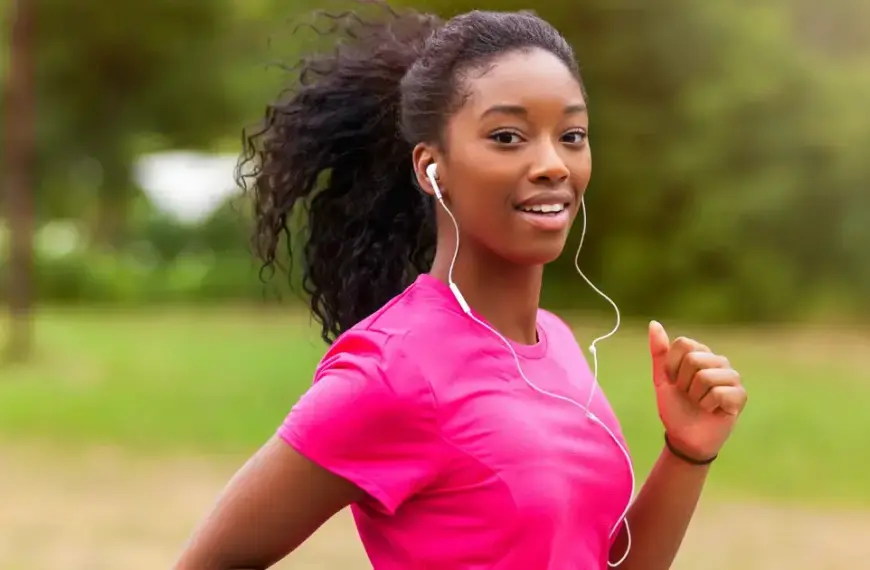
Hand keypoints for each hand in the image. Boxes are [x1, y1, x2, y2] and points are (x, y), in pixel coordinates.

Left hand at [648, 320, 747, 460]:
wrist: (684, 437)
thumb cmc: (674, 407)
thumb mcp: (661, 378)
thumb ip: (659, 351)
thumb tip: (654, 323)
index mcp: (701, 353)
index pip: (683, 344)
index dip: (672, 366)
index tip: (674, 382)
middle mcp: (719, 361)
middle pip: (693, 359)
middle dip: (683, 383)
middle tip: (688, 395)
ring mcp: (732, 377)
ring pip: (705, 377)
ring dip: (695, 396)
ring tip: (700, 403)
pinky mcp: (740, 395)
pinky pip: (719, 393)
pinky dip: (708, 406)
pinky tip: (712, 411)